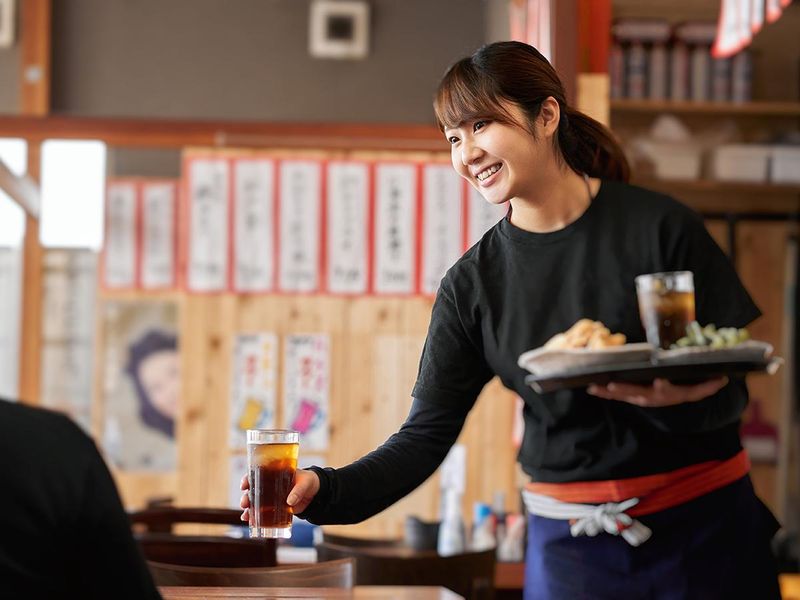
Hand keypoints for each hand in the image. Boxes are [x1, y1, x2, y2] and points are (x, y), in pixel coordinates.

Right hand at [239, 469, 320, 521]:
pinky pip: (262, 512)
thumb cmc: (307, 481)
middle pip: (252, 490)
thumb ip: (298, 491)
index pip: (256, 473)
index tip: (244, 485)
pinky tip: (251, 522)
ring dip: (248, 509)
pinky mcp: (275, 508)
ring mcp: (271, 497)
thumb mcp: (305, 483)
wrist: (314, 492)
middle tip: (245, 503)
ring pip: (255, 503)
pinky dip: (255, 517)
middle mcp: (269, 485)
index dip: (247, 479)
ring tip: (246, 516)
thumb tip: (290, 502)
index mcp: (274, 473)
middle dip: (246, 497)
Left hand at [587, 377, 727, 407]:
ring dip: (608, 392)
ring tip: (593, 387)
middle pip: (638, 393)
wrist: (676, 401)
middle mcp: (653, 397)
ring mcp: (640, 398)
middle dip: (625, 389)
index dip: (663, 386)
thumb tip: (722, 378)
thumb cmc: (687, 389)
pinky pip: (616, 396)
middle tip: (612, 384)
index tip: (659, 381)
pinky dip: (603, 392)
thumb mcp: (699, 389)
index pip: (667, 390)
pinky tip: (590, 387)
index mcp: (669, 393)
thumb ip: (708, 385)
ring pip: (623, 395)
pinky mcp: (631, 397)